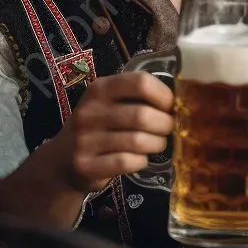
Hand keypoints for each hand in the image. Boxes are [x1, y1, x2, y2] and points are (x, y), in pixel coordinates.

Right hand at [56, 72, 173, 192]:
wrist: (62, 160)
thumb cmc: (101, 126)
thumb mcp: (112, 102)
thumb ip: (140, 96)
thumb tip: (184, 98)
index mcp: (100, 88)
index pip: (141, 82)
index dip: (164, 95)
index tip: (171, 106)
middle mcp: (90, 111)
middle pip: (142, 115)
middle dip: (165, 124)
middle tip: (168, 129)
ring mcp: (84, 139)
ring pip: (138, 141)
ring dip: (157, 144)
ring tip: (156, 143)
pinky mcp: (85, 165)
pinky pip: (127, 162)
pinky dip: (141, 161)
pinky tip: (139, 158)